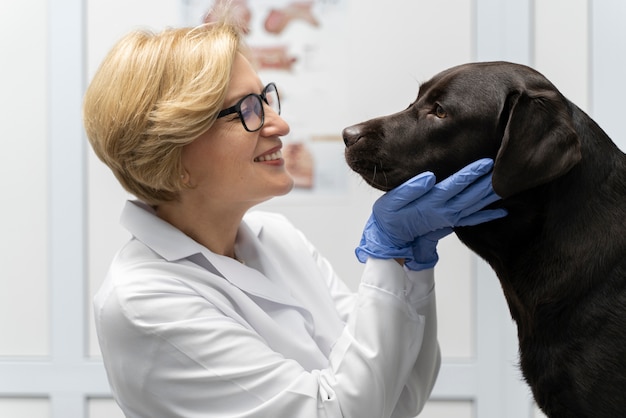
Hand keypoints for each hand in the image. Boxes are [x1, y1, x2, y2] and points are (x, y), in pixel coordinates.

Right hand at [355, 158, 506, 268]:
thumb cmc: (388, 218)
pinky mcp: (449, 224)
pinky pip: (473, 219)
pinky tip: (502, 210)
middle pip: (472, 195)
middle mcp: (445, 211)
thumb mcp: (392, 201)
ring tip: (507, 184)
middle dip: (488, 181)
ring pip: (476, 206)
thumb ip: (410, 188)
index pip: (456, 184)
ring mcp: (449, 218)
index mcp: (432, 202)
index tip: (486, 162)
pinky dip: (488, 215)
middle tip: (504, 167)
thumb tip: (430, 177)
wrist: (390, 241)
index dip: (472, 173)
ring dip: (491, 195)